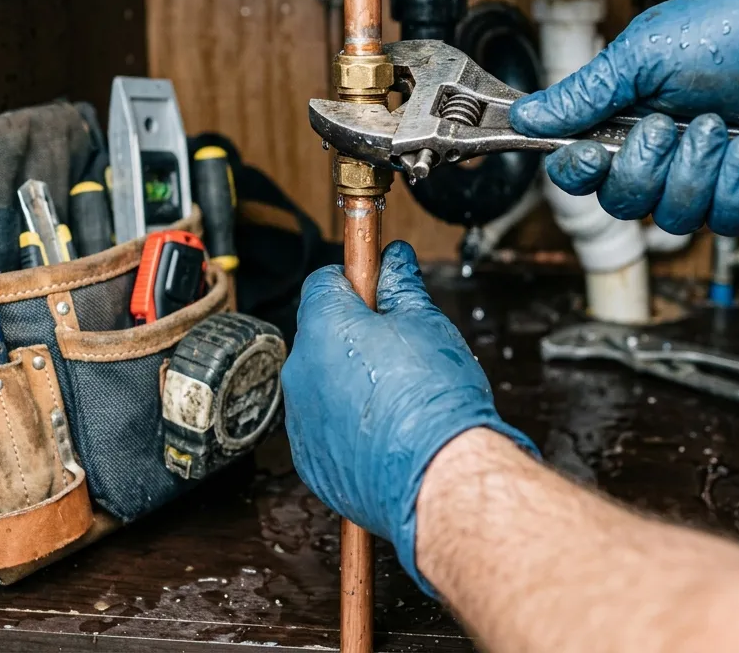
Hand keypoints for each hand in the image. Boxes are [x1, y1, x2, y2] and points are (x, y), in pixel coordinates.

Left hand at [281, 241, 535, 590]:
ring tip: (399, 396)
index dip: (355, 282)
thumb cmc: (433, 400)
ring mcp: (301, 419)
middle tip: (400, 348)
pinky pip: (325, 426)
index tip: (379, 291)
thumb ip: (401, 285)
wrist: (438, 478)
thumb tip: (394, 259)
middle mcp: (301, 371)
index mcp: (323, 328)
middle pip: (322, 333)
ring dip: (350, 379)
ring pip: (323, 381)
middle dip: (355, 333)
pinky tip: (387, 430)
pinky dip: (348, 424)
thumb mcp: (425, 323)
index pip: (323, 282)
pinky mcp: (310, 460)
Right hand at [510, 0, 738, 235]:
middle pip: (621, 202)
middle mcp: (656, 152)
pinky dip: (735, 187)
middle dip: (645, 167)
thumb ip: (583, 94)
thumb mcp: (641, 54)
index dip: (578, 172)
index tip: (590, 154)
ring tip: (716, 128)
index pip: (577, 170)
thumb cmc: (730, 26)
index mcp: (621, 118)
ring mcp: (699, 173)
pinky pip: (724, 221)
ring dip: (695, 173)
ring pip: (673, 217)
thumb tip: (528, 115)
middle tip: (666, 126)